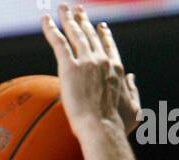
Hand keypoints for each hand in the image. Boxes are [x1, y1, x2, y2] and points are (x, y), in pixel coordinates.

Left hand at [42, 4, 140, 136]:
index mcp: (116, 69)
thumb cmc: (117, 126)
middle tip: (78, 9)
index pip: (108, 46)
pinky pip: (59, 43)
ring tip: (63, 7)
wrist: (101, 128)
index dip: (103, 35)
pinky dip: (51, 29)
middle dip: (83, 20)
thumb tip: (132, 77)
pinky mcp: (70, 67)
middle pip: (90, 35)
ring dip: (68, 18)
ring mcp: (86, 61)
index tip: (100, 26)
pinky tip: (44, 20)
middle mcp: (101, 60)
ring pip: (75, 34)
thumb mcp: (134, 109)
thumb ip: (133, 90)